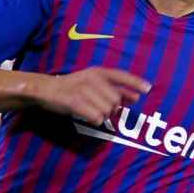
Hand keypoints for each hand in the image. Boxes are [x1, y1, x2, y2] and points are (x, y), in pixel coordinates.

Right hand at [31, 68, 150, 122]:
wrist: (46, 90)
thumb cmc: (72, 88)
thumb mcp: (93, 83)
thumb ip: (115, 89)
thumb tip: (137, 97)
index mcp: (98, 72)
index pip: (121, 76)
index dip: (135, 83)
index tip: (147, 89)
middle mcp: (92, 78)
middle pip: (115, 100)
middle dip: (112, 109)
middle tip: (99, 108)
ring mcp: (84, 90)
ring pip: (107, 110)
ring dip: (102, 115)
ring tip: (90, 111)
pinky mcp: (75, 102)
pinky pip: (96, 117)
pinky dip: (94, 120)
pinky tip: (86, 116)